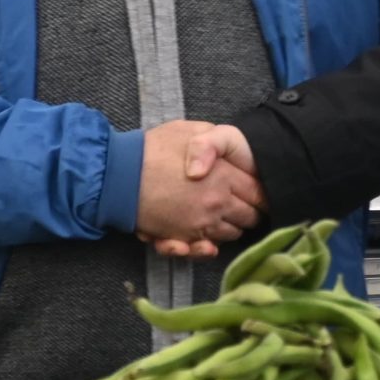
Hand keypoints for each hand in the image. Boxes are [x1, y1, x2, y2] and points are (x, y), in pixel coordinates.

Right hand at [138, 120, 261, 257]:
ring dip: (228, 228)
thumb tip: (226, 158)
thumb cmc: (153, 149)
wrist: (118, 174)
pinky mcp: (182, 238)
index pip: (259, 193)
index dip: (260, 194)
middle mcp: (217, 203)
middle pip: (249, 218)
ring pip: (230, 235)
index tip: (256, 192)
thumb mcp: (189, 130)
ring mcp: (200, 224)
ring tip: (218, 215)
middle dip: (248, 213)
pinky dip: (206, 247)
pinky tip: (204, 239)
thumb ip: (214, 141)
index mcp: (224, 176)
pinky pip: (204, 249)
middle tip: (239, 204)